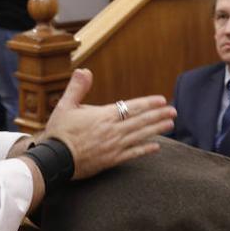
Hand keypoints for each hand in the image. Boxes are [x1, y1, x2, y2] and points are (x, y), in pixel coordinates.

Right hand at [40, 69, 174, 178]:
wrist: (55, 159)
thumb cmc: (59, 132)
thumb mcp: (65, 106)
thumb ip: (77, 88)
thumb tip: (84, 71)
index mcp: (103, 116)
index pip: (131, 107)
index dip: (148, 103)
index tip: (161, 100)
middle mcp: (112, 130)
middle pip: (141, 120)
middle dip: (159, 115)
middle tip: (174, 111)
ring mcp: (114, 146)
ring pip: (140, 135)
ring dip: (157, 129)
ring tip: (170, 124)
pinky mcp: (111, 160)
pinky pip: (132, 154)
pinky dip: (145, 150)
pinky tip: (156, 147)